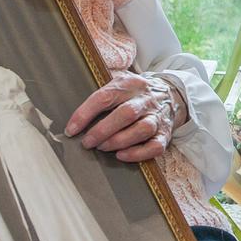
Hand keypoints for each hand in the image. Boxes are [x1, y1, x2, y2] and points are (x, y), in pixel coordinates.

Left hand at [64, 71, 186, 162]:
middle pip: (126, 113)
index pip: (105, 96)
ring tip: (102, 148)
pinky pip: (154, 146)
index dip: (85, 114)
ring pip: (142, 129)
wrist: (170, 95)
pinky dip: (137, 153)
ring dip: (119, 141)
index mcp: (130, 84)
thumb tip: (74, 120)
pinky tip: (122, 156)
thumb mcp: (120, 85)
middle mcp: (146, 99)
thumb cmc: (134, 95)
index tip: (71, 129)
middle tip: (87, 142)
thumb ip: (102, 96)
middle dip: (103, 130)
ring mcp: (157, 117)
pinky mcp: (165, 134)